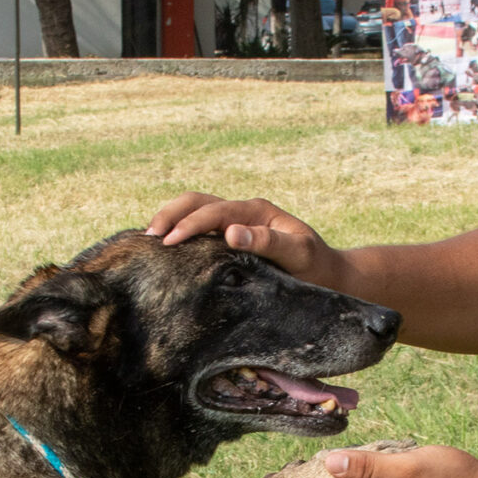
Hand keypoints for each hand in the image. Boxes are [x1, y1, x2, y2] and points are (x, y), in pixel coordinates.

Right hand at [145, 193, 346, 288]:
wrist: (330, 276)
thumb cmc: (316, 268)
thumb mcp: (298, 254)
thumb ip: (268, 242)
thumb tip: (231, 233)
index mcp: (257, 211)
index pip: (214, 211)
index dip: (189, 224)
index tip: (168, 243)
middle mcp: (244, 212)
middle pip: (197, 201)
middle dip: (170, 214)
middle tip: (148, 237)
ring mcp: (237, 223)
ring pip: (195, 210)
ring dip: (171, 220)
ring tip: (148, 240)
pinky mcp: (233, 238)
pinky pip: (201, 229)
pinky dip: (181, 232)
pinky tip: (166, 250)